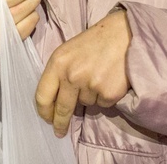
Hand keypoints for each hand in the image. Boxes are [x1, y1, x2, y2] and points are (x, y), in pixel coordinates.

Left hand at [35, 10, 131, 137]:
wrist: (124, 34)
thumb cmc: (94, 41)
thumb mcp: (68, 51)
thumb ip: (59, 73)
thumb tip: (54, 101)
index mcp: (58, 63)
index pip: (42, 96)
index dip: (43, 112)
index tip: (46, 120)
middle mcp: (72, 75)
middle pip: (62, 108)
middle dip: (60, 123)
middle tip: (60, 131)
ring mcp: (90, 85)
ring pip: (85, 104)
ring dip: (90, 97)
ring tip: (98, 76)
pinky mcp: (108, 93)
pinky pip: (102, 104)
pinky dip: (105, 96)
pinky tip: (109, 79)